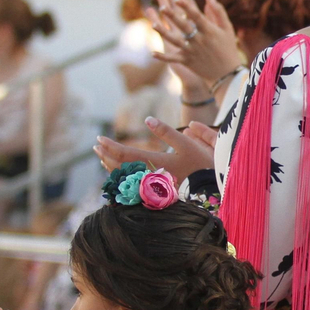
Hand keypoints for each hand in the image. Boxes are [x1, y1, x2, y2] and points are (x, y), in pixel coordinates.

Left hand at [95, 117, 214, 179]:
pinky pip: (133, 183)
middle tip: (97, 145)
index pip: (126, 154)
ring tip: (103, 155)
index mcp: (157, 162)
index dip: (111, 146)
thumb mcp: (187, 144)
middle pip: (121, 166)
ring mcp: (152, 185)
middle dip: (106, 155)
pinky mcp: (155, 190)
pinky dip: (122, 175)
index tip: (99, 138)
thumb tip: (147, 119)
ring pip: (125, 176)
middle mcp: (151, 176)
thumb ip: (166, 131)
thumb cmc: (202, 164)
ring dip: (112, 164)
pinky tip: (118, 169)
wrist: (212, 189)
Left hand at [148, 0, 242, 85]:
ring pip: (175, 41)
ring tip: (153, 24)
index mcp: (209, 30)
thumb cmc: (228, 48)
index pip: (196, 16)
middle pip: (183, 26)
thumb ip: (218, 11)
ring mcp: (192, 51)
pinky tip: (152, 53)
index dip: (187, 7)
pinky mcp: (187, 61)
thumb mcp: (227, 28)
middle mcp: (199, 40)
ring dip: (164, 33)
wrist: (227, 74)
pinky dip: (163, 57)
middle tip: (162, 7)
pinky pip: (173, 59)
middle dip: (173, 17)